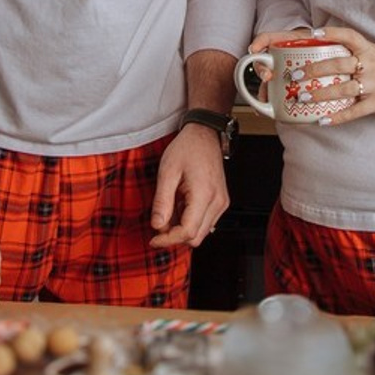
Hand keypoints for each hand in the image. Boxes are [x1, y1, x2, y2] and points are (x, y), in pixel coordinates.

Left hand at [149, 124, 228, 248]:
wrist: (205, 134)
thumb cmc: (187, 148)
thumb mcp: (167, 171)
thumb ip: (162, 201)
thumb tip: (157, 226)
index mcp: (204, 194)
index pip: (187, 232)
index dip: (168, 240)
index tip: (153, 238)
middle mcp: (217, 202)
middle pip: (195, 238)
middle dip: (174, 236)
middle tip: (159, 222)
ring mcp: (221, 202)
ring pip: (201, 233)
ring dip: (183, 229)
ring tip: (171, 208)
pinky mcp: (221, 202)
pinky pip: (206, 223)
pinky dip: (191, 222)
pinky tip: (182, 206)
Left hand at [248, 26, 374, 125]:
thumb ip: (355, 53)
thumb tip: (326, 52)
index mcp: (369, 50)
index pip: (349, 36)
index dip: (331, 33)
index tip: (313, 34)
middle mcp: (370, 65)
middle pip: (339, 64)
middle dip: (315, 69)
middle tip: (297, 74)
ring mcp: (374, 84)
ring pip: (343, 89)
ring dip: (321, 94)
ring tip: (303, 97)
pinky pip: (354, 111)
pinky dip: (337, 117)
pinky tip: (322, 120)